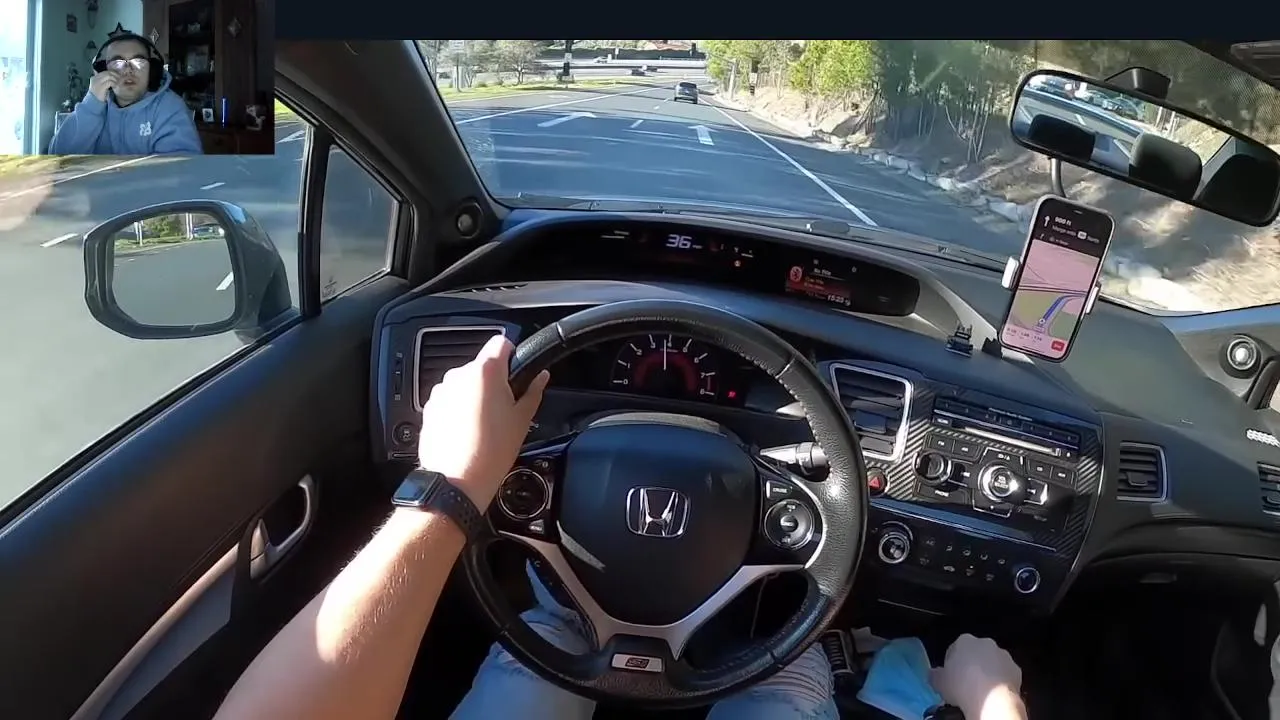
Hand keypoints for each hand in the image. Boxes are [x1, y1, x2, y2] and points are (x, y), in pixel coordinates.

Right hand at [89, 71, 118, 101]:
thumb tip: (114, 75)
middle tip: (121, 79)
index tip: (119, 76)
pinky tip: (116, 87)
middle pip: (108, 73)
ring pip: (109, 76)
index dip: (113, 73)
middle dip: (116, 75)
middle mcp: (95, 79)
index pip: (105, 71)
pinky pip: (110, 82)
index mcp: (94, 77)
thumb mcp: (100, 86)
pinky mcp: (100, 87)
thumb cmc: (99, 94)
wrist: (95, 103)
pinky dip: (114, 83)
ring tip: (118, 83)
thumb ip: (104, 80)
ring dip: (115, 79)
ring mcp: (97, 83)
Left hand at [417, 334, 549, 511]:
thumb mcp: (522, 419)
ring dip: (474, 396)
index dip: (512, 355)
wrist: (456, 481)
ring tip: (485, 425)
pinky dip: (458, 410)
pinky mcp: (430, 408)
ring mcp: (441, 392)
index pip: (501, 342)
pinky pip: (449, 400)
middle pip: (482, 366)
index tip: (516, 371)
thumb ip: (533, 391)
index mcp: (485, 372)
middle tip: (505, 408)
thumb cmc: (491, 452)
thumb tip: (541, 377)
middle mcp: (459, 375)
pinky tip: (468, 432)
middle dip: (494, 382)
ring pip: (465, 384)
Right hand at [931, 634, 1025, 719]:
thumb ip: (935, 674)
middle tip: (965, 682)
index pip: (955, 648)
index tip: (950, 676)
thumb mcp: (938, 682)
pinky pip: (1005, 673)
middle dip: (971, 664)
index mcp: (964, 640)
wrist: (991, 700)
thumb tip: (934, 674)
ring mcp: (1003, 655)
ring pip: (992, 661)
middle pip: (975, 652)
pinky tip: (993, 692)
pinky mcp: (1016, 668)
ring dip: (987, 671)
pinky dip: (1000, 680)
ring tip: (980, 689)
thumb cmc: (961, 687)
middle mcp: (985, 643)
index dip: (952, 663)